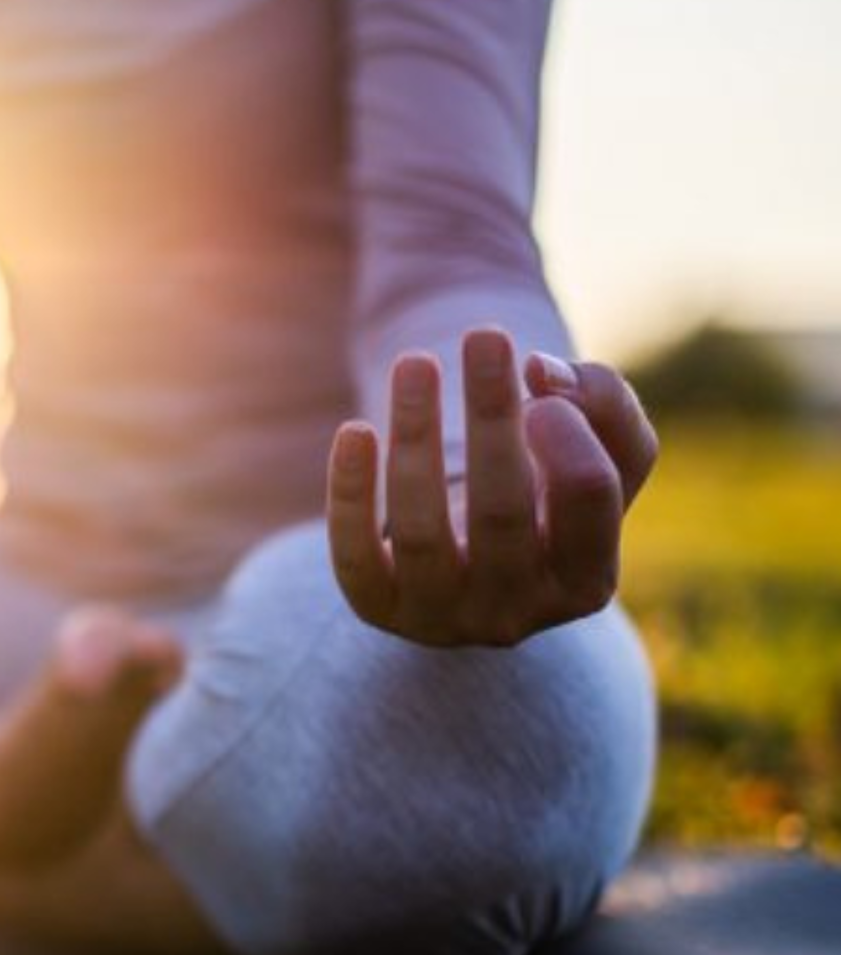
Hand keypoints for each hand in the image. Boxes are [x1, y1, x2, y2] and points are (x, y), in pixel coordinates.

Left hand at [326, 328, 657, 647]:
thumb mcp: (599, 450)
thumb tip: (540, 371)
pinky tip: (355, 431)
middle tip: (484, 336)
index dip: (568, 431)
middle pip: (502, 511)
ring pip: (422, 531)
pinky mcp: (379, 609)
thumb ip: (603, 402)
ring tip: (415, 363)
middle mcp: (517, 612)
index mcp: (587, 581)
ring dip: (415, 438)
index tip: (539, 377)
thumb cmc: (546, 494)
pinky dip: (350, 494)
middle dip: (491, 417)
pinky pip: (355, 557)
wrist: (475, 559)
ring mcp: (443, 619)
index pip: (589, 499)